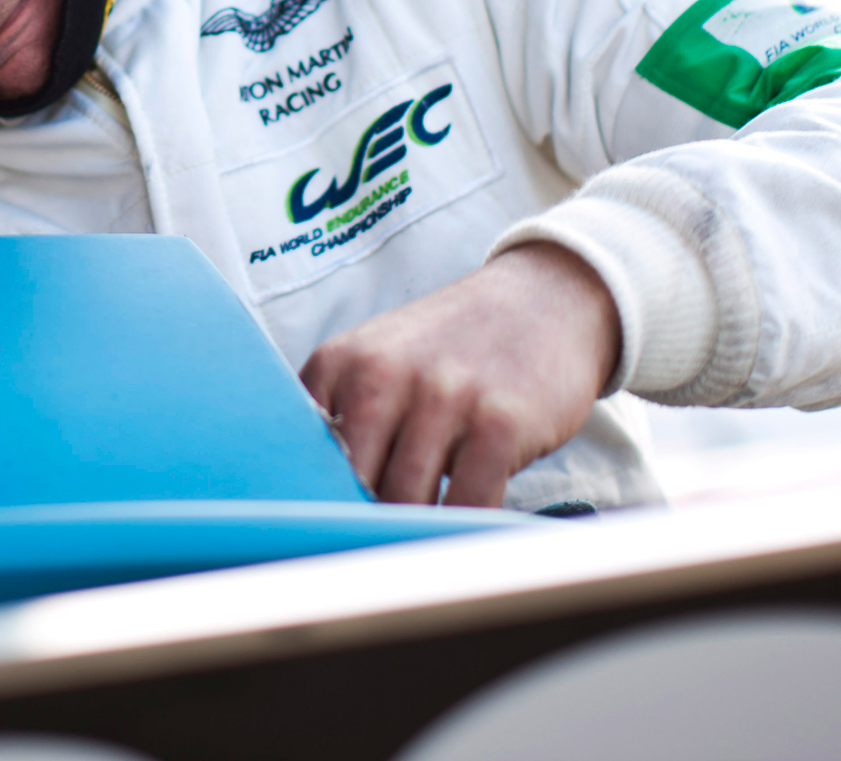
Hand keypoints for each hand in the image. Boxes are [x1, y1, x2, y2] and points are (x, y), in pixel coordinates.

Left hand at [299, 243, 619, 507]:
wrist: (542, 301)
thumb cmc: (450, 347)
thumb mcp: (377, 358)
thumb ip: (340, 414)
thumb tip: (313, 498)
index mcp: (341, 362)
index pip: (299, 449)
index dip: (309, 495)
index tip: (319, 524)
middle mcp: (383, 375)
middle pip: (350, 482)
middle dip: (360, 517)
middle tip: (370, 539)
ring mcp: (442, 398)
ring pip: (405, 498)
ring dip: (412, 525)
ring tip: (417, 530)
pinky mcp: (499, 424)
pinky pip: (467, 501)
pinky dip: (461, 524)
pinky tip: (460, 522)